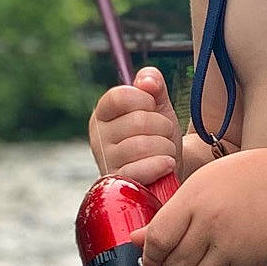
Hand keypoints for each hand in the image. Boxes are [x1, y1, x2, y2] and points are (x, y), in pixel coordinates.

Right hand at [88, 68, 180, 186]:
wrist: (168, 171)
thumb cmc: (159, 135)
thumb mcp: (158, 106)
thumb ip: (153, 84)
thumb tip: (147, 81)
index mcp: (103, 113)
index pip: (119, 97)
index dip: (145, 100)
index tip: (152, 108)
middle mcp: (98, 137)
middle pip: (138, 121)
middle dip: (163, 127)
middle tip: (165, 135)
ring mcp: (106, 162)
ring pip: (143, 146)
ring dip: (166, 147)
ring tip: (166, 152)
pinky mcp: (118, 184)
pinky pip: (141, 170)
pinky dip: (161, 165)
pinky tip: (167, 164)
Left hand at [136, 150, 266, 265]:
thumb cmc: (239, 181)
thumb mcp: (199, 187)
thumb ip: (167, 216)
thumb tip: (134, 241)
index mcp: (194, 201)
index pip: (158, 241)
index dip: (150, 256)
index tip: (151, 259)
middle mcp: (212, 223)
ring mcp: (234, 244)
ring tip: (198, 264)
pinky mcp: (252, 261)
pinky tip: (221, 261)